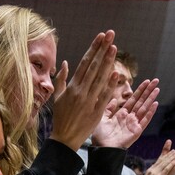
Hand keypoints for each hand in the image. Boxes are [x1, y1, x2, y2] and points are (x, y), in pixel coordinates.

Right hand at [49, 31, 117, 151]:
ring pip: (100, 78)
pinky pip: (104, 96)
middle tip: (111, 35)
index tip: (101, 36)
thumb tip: (65, 63)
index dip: (93, 48)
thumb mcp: (57, 97)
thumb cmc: (61, 118)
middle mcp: (80, 92)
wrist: (64, 139)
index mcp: (72, 87)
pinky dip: (110, 85)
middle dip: (102, 49)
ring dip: (108, 62)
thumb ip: (61, 79)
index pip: (85, 63)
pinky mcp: (96, 112)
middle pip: (94, 67)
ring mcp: (88, 102)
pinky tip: (116, 73)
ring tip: (114, 47)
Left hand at [91, 78, 159, 148]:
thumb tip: (114, 99)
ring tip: (157, 89)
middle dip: (148, 91)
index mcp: (121, 114)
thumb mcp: (102, 118)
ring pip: (144, 109)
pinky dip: (150, 112)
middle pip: (141, 102)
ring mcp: (134, 125)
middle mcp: (129, 118)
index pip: (133, 99)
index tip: (146, 81)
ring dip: (151, 98)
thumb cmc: (100, 136)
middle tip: (156, 80)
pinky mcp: (136, 131)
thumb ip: (108, 108)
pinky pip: (145, 120)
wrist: (102, 148)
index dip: (140, 90)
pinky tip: (155, 104)